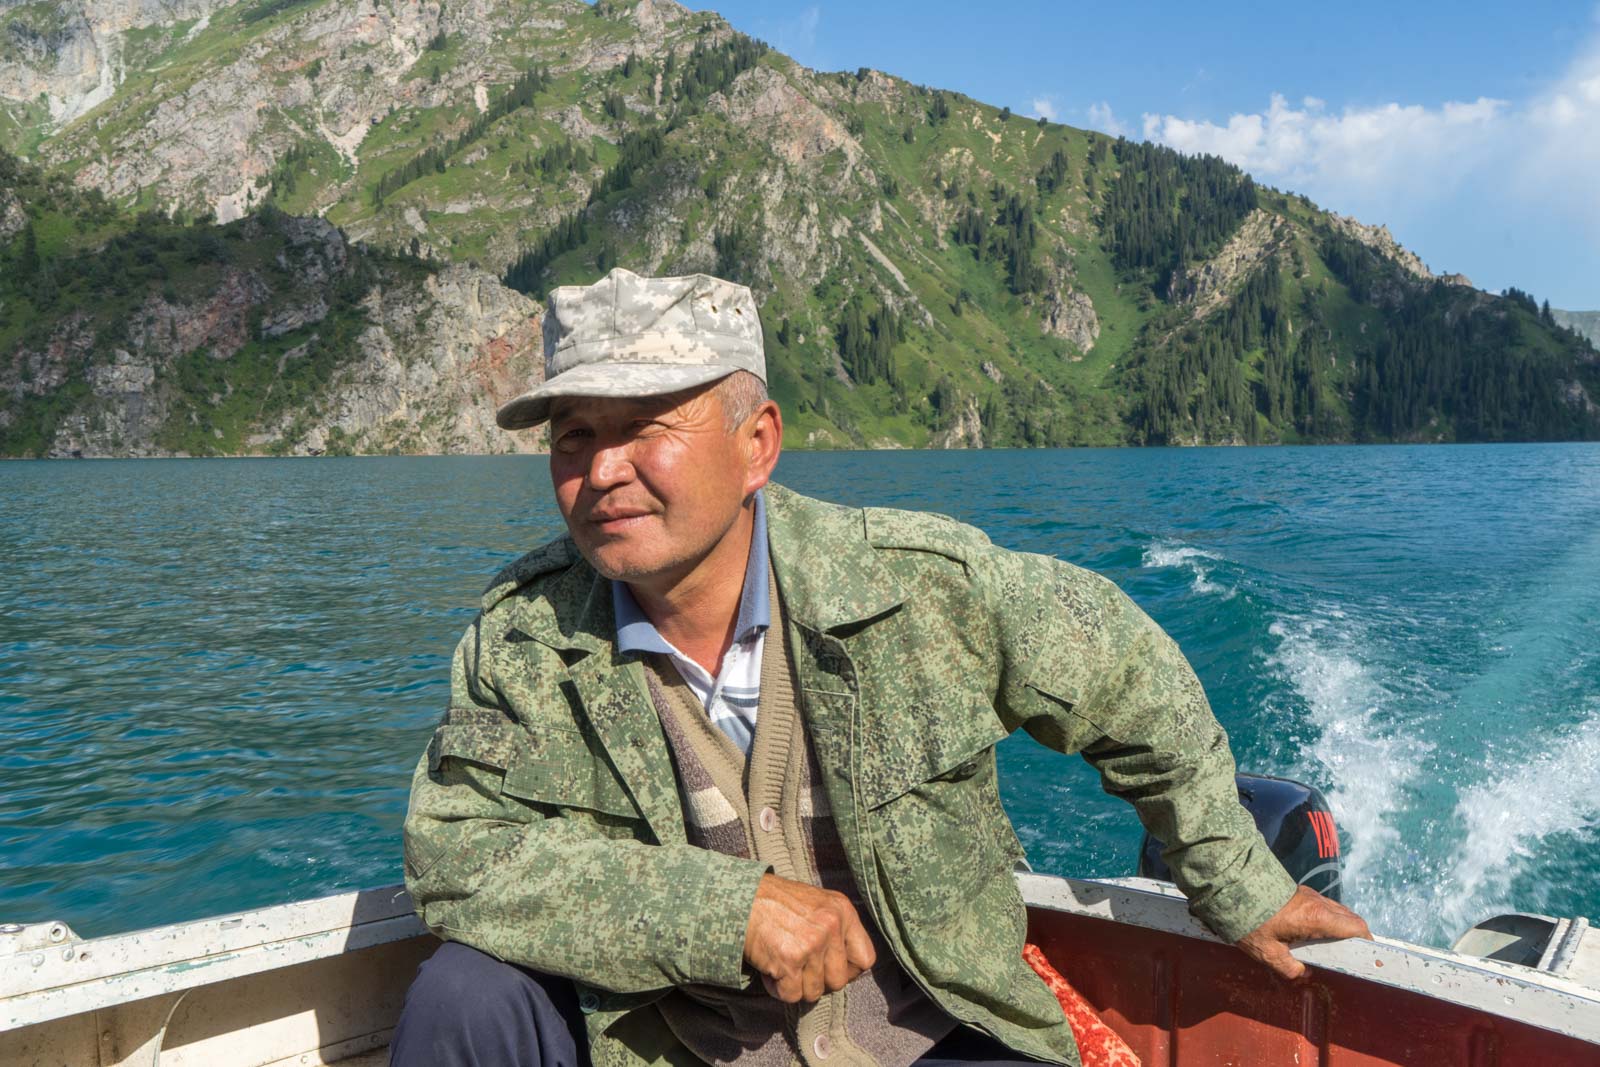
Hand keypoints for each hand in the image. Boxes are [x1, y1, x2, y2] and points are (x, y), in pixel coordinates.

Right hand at [743, 874, 876, 1001]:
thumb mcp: (817, 903)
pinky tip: (769, 967)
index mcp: (843, 911)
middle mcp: (831, 926)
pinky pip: (792, 995)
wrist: (740, 897)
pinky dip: (777, 988)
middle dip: (817, 980)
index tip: (828, 968)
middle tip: (798, 965)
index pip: (865, 959)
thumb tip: (846, 968)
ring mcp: (811, 943)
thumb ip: (836, 929)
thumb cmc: (776, 902)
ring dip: (795, 984)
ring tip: (781, 961)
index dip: (848, 971)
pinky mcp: (789, 960)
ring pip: (814, 991)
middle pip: (839, 981)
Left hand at [1235, 885, 1371, 978]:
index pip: (1356, 927)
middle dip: (1355, 936)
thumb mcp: (1268, 952)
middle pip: (1350, 918)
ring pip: (1337, 910)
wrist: (1230, 885)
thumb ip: (1289, 968)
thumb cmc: (1250, 920)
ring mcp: (1309, 894)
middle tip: (1348, 955)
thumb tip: (1303, 974)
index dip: (1366, 942)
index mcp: (1317, 917)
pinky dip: (1327, 918)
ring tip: (1329, 946)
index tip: (1366, 956)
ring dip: (1340, 926)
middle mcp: (1318, 903)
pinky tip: (1312, 932)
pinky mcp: (1299, 891)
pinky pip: (1323, 905)